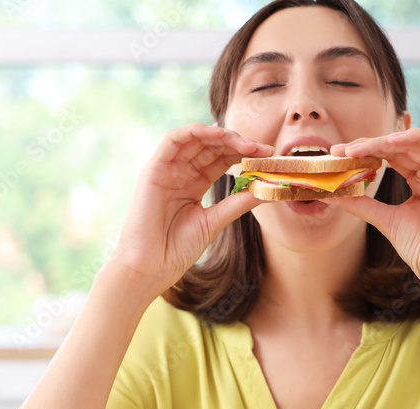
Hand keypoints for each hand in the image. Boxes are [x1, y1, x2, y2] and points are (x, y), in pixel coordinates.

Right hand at [110, 123, 271, 297]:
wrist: (151, 266)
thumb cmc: (177, 249)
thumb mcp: (215, 221)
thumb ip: (237, 203)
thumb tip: (266, 190)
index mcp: (194, 184)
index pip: (222, 160)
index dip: (245, 154)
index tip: (269, 157)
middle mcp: (180, 173)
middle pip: (212, 146)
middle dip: (240, 144)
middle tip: (265, 150)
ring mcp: (167, 169)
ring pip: (196, 139)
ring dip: (223, 136)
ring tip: (247, 144)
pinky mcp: (154, 169)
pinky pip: (174, 139)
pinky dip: (196, 131)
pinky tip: (218, 133)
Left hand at [328, 128, 419, 289]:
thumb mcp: (385, 219)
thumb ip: (361, 203)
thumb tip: (331, 192)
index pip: (390, 156)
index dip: (364, 152)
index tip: (337, 156)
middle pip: (399, 146)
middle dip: (367, 145)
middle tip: (340, 151)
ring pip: (414, 142)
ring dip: (383, 141)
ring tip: (356, 149)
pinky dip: (415, 136)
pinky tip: (390, 141)